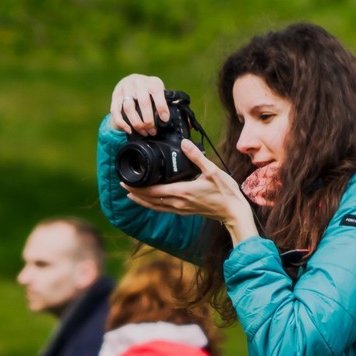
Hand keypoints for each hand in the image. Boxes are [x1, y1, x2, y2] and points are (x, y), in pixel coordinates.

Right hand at [109, 74, 169, 135]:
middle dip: (148, 120)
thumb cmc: (150, 92)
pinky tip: (129, 130)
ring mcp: (125, 88)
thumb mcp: (160, 93)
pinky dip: (122, 123)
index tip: (165, 120)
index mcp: (152, 82)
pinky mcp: (115, 95)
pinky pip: (116, 111)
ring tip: (144, 133)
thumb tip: (186, 123)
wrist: (131, 81)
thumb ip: (171, 104)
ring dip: (136, 123)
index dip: (161, 107)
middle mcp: (138, 82)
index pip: (157, 92)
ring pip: (129, 108)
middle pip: (143, 102)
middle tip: (153, 131)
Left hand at [124, 138, 258, 244]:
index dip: (137, 187)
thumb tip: (184, 143)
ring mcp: (181, 209)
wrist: (233, 212)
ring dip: (141, 200)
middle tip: (122, 184)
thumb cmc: (225, 192)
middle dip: (135, 192)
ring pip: (155, 206)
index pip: (153, 191)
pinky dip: (152, 205)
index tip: (126, 180)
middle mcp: (178, 203)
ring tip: (129, 194)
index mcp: (182, 192)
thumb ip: (196, 157)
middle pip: (150, 200)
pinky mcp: (185, 212)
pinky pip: (163, 209)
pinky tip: (149, 201)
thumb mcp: (212, 170)